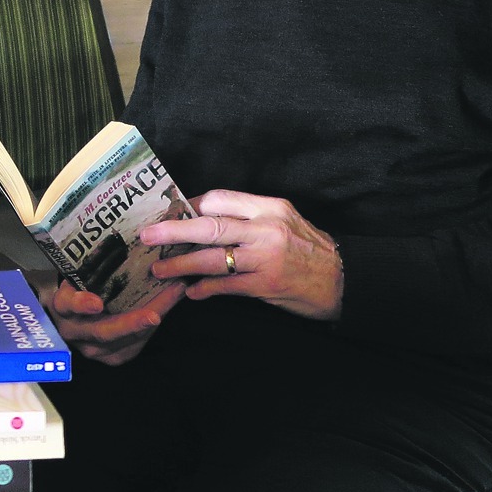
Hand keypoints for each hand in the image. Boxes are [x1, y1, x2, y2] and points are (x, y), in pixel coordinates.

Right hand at [37, 279, 185, 365]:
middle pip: (103, 331)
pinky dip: (153, 327)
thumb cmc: (78, 287)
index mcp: (63, 306)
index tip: (96, 302)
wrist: (69, 315)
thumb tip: (123, 233)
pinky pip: (135, 345)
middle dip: (132, 323)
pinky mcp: (111, 357)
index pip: (68, 305)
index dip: (81, 305)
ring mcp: (93, 349)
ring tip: (174, 296)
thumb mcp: (76, 275)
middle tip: (155, 313)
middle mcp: (75, 331)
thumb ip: (90, 265)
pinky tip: (168, 307)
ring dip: (153, 319)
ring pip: (126, 340)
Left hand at [146, 189, 343, 320]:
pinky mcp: (267, 284)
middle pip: (209, 225)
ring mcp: (266, 257)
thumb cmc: (309, 250)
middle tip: (147, 236)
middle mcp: (265, 228)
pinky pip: (227, 286)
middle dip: (173, 231)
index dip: (190, 206)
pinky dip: (205, 289)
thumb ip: (249, 217)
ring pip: (212, 257)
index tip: (170, 214)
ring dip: (181, 264)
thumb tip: (204, 218)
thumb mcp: (284, 221)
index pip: (219, 198)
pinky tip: (191, 293)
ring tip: (159, 270)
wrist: (344, 280)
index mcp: (269, 207)